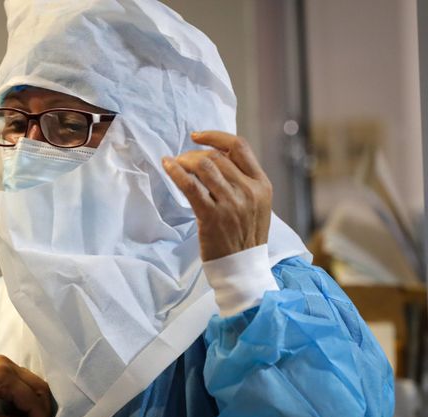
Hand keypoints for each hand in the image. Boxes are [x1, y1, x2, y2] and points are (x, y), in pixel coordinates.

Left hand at [0, 355, 52, 416]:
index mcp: (3, 374)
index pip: (33, 400)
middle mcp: (6, 363)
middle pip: (38, 388)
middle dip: (42, 413)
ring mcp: (1, 362)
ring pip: (31, 384)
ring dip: (34, 406)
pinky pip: (20, 382)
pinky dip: (24, 399)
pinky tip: (19, 416)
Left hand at [162, 131, 271, 261]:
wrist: (242, 267)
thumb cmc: (244, 236)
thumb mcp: (256, 205)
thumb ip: (243, 181)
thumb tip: (217, 157)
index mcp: (261, 184)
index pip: (239, 146)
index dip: (215, 136)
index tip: (197, 136)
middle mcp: (248, 191)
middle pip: (216, 156)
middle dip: (193, 154)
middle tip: (181, 160)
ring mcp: (231, 204)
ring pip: (203, 167)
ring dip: (184, 161)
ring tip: (175, 165)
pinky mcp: (212, 216)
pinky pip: (191, 186)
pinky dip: (176, 172)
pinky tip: (167, 166)